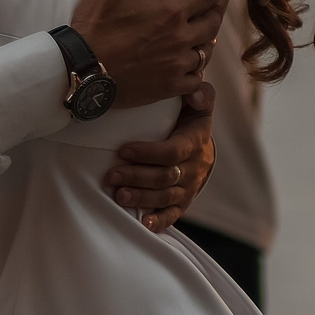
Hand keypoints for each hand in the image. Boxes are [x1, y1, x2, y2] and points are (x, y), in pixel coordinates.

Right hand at [68, 0, 226, 105]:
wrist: (80, 70)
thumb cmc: (95, 25)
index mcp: (172, 12)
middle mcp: (182, 38)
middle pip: (212, 23)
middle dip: (214, 11)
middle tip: (212, 6)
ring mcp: (177, 65)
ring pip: (206, 52)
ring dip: (205, 41)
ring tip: (200, 36)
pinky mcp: (169, 88)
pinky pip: (196, 81)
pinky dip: (196, 72)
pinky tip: (190, 67)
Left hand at [107, 82, 214, 230]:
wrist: (203, 149)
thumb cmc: (190, 122)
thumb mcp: (198, 106)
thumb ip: (200, 94)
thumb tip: (196, 91)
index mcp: (194, 143)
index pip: (172, 151)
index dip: (147, 153)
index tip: (122, 150)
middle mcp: (193, 168)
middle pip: (165, 177)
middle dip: (136, 177)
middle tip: (111, 176)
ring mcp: (189, 187)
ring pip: (165, 197)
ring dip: (141, 197)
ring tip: (118, 195)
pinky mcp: (184, 202)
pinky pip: (174, 214)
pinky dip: (159, 221)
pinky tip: (143, 223)